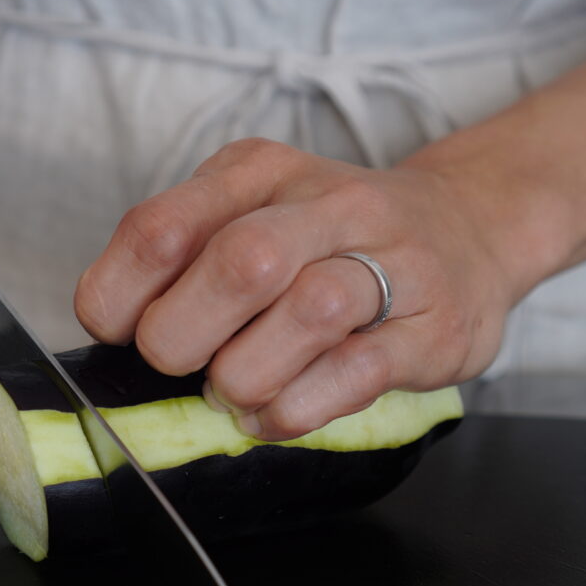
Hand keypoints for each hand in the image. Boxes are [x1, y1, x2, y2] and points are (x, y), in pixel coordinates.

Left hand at [75, 138, 516, 440]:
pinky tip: (273, 413)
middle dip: (183, 337)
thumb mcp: (248, 215)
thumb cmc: (330, 239)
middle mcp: (324, 204)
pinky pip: (358, 370)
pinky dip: (298, 406)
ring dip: (246, 375)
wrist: (467, 228)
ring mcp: (389, 262)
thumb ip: (184, 259)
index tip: (120, 332)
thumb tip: (118, 337)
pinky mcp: (432, 327)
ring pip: (307, 310)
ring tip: (234, 391)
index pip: (161, 227)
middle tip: (181, 365)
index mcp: (256, 173)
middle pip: (238, 263)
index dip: (119, 295)